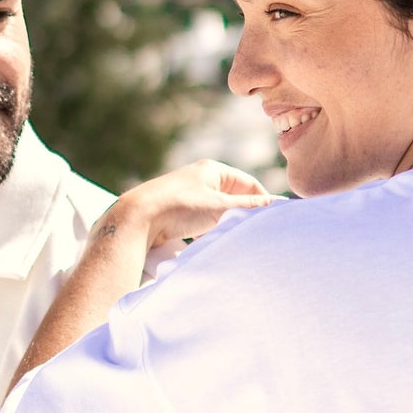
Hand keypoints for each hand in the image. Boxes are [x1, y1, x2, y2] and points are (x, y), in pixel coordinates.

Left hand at [110, 160, 271, 252]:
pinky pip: (203, 221)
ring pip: (218, 211)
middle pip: (234, 197)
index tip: (270, 221)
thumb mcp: (220, 207)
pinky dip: (209, 231)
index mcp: (213, 170)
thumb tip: (272, 206)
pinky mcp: (179, 212)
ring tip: (228, 237)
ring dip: (225, 225)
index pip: (248, 184)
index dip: (261, 201)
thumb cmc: (180, 207)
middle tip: (251, 232)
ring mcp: (190, 195)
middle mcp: (201, 179)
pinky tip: (208, 242)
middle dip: (242, 215)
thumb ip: (247, 207)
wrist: (140, 218)